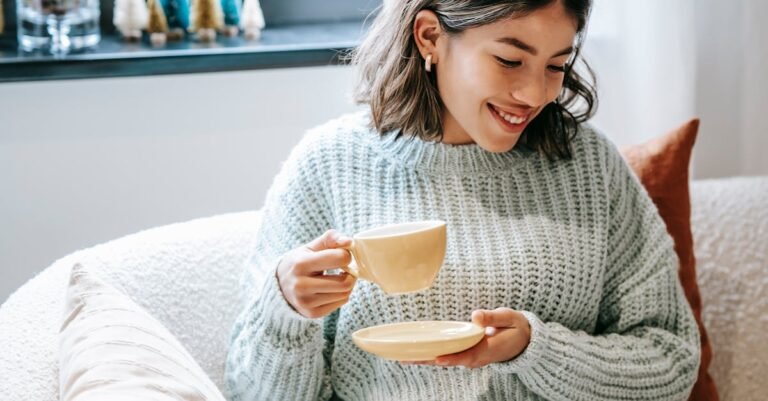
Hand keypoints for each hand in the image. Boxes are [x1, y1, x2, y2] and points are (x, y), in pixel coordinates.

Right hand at [276, 229, 356, 318]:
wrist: (279, 286)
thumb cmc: (299, 263)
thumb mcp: (310, 247)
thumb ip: (330, 239)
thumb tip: (349, 241)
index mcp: (301, 264)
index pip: (339, 258)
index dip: (346, 255)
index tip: (341, 255)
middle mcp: (301, 285)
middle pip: (345, 282)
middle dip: (350, 273)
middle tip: (345, 269)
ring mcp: (306, 302)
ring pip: (345, 294)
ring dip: (347, 284)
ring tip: (337, 278)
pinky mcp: (311, 313)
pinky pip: (341, 303)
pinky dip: (341, 295)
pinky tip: (331, 289)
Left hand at [402, 308, 530, 368]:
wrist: (524, 341)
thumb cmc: (516, 327)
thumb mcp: (509, 318)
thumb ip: (492, 318)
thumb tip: (475, 316)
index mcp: (488, 350)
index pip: (467, 356)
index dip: (451, 358)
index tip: (436, 359)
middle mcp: (476, 357)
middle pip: (449, 361)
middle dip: (427, 360)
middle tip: (404, 359)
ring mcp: (471, 357)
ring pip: (445, 360)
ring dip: (425, 359)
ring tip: (403, 357)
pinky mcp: (466, 354)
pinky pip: (447, 355)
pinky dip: (431, 354)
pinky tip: (416, 352)